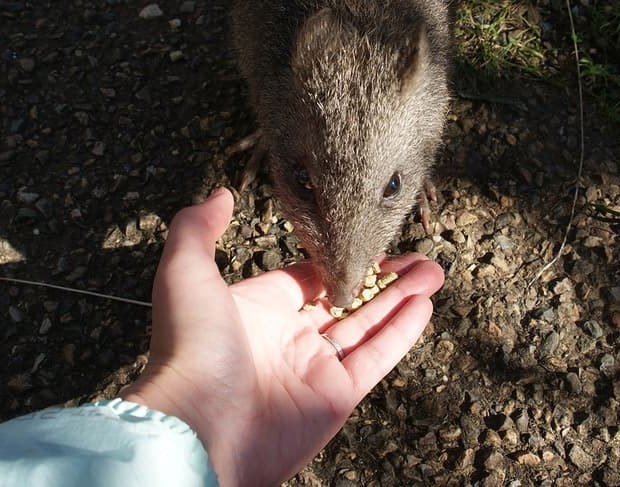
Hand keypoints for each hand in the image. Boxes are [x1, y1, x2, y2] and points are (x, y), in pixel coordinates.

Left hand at [121, 188, 443, 486]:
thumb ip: (199, 229)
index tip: (368, 235)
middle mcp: (288, 338)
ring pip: (367, 325)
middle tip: (418, 256)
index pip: (308, 276)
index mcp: (257, 308)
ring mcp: (314, 369)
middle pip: (346, 299)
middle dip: (382, 276)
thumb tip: (220, 194)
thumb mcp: (185, 272)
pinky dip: (401, 332)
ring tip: (434, 271)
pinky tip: (425, 304)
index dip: (339, 256)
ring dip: (402, 297)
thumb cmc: (188, 348)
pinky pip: (375, 358)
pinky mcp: (336, 397)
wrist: (198, 425)